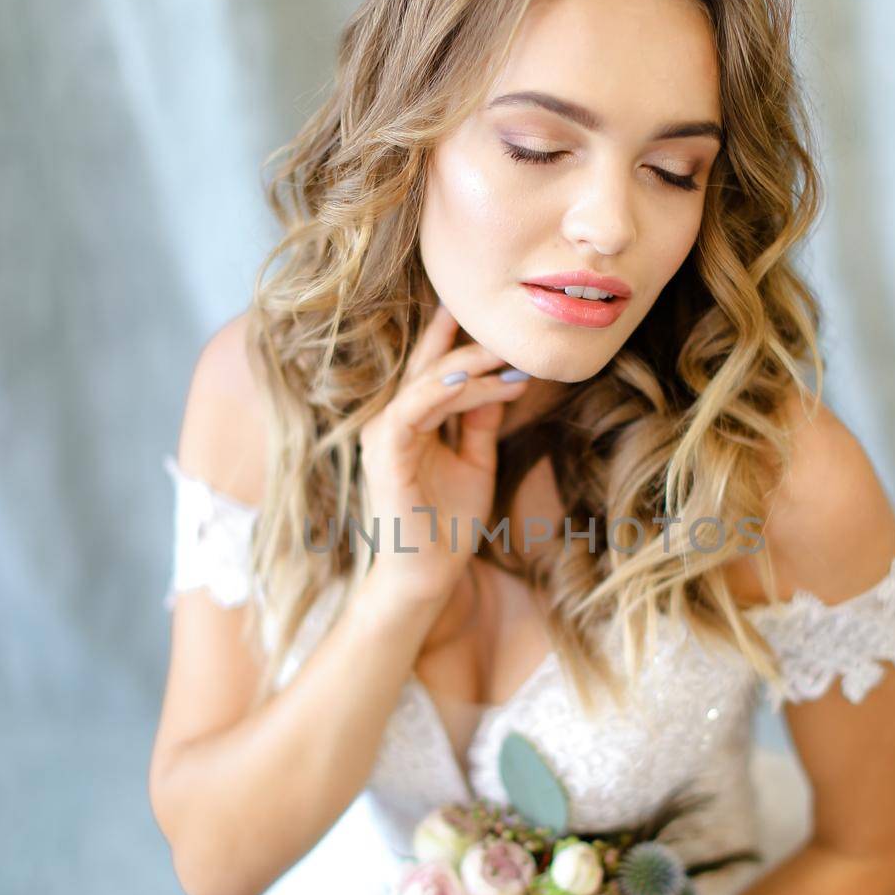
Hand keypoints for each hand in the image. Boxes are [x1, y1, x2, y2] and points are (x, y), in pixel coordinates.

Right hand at [355, 303, 531, 607]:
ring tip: (507, 353)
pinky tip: (473, 380)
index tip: (501, 320)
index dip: (461, 339)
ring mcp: (385, 433)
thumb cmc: (449, 523)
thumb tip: (503, 377)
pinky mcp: (385, 453)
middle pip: (430, 365)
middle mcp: (393, 419)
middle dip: (468, 340)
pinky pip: (412, 409)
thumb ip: (481, 421)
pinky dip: (442, 391)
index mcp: (411, 419)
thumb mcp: (476, 461)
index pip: (435, 368)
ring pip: (427, 382)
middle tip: (509, 323)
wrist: (429, 574)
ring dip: (469, 365)